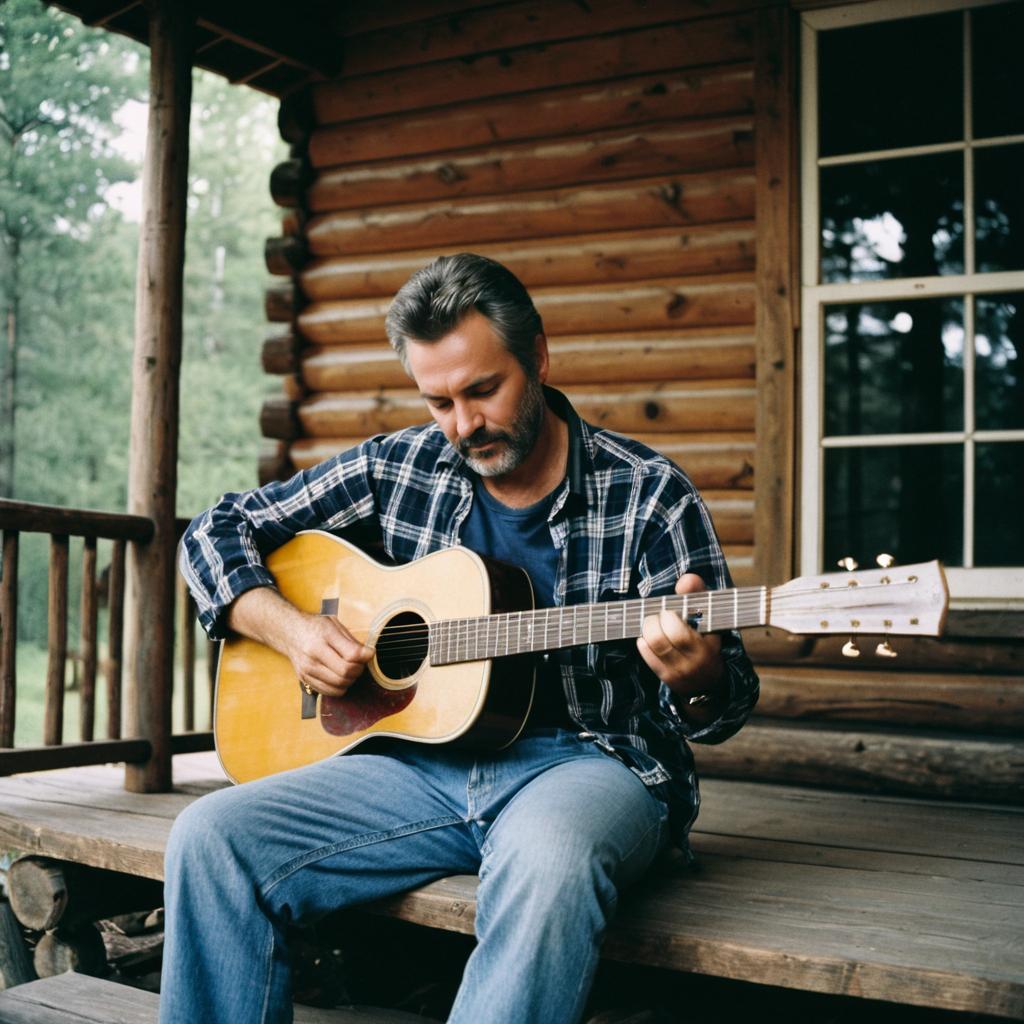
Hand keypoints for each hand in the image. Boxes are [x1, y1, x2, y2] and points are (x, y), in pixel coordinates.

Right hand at [281, 612, 374, 698]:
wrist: (289, 633)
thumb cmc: (315, 626)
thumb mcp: (334, 624)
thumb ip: (351, 641)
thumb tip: (368, 655)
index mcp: (323, 636)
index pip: (352, 654)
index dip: (366, 656)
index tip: (369, 653)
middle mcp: (313, 654)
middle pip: (346, 672)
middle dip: (359, 669)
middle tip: (360, 663)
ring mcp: (308, 669)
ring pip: (339, 685)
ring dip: (351, 679)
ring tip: (350, 669)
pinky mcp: (305, 679)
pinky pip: (330, 692)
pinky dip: (340, 687)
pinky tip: (340, 676)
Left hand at [637, 573, 723, 703]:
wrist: (709, 682)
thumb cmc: (707, 640)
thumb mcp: (710, 619)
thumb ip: (698, 596)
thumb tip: (688, 577)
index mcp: (706, 648)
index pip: (680, 635)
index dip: (668, 618)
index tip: (669, 611)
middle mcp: (692, 663)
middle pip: (660, 640)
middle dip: (654, 622)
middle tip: (659, 616)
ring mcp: (678, 672)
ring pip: (653, 646)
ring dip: (648, 629)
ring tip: (654, 623)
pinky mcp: (666, 677)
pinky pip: (648, 656)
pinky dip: (644, 642)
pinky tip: (649, 636)